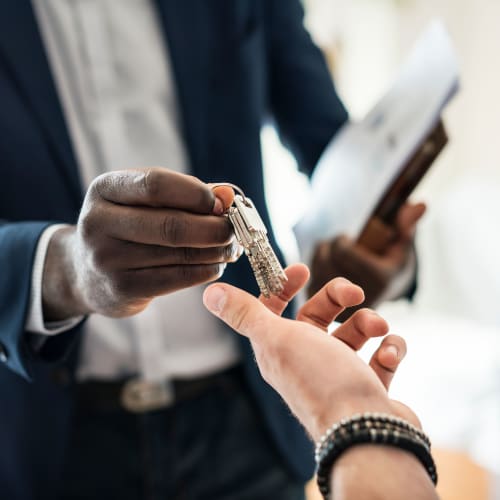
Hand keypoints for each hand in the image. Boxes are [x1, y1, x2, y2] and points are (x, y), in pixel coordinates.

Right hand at [42, 168, 237, 319]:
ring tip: (230, 248)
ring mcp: (107, 259)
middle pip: (171, 225)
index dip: (196, 194)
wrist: (85, 272)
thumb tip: (227, 195)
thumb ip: (186, 194)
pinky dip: (205, 271)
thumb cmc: (128, 227)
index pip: (156, 184)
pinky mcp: (122, 289)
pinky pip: (176, 278)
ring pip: (178, 254)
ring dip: (215, 251)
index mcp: (105, 189)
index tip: (222, 204)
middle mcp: (99, 223)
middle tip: (234, 231)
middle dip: (213, 228)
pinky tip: (215, 265)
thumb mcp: (144, 201)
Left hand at [203, 264, 418, 440]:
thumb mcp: (276, 338)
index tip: (302, 271)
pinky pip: (380, 357)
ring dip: (368, 322)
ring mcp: (339, 374)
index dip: (283, 287)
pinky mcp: (367, 387)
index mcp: (279, 348)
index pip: (274, 310)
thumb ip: (245, 314)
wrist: (365, 432)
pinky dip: (389, 349)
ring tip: (378, 329)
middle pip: (318, 315)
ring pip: (353, 333)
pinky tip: (390, 353)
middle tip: (355, 294)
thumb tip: (210, 293)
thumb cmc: (320, 380)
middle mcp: (306, 360)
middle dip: (337, 297)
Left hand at [308, 202, 425, 312]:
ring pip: (315, 267)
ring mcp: (339, 307)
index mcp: (379, 280)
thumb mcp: (402, 245)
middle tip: (340, 246)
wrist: (380, 298)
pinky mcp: (323, 312)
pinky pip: (308, 279)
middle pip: (327, 257)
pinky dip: (313, 269)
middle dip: (331, 246)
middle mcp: (359, 297)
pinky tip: (325, 268)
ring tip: (334, 256)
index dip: (341, 240)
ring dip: (321, 255)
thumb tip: (420, 204)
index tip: (347, 238)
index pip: (342, 250)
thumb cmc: (391, 264)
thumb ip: (407, 225)